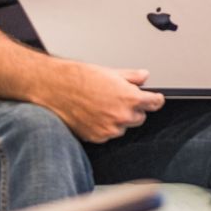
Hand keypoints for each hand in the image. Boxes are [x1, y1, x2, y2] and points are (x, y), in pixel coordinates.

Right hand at [35, 62, 165, 143]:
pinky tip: (94, 114)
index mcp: (130, 98)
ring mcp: (109, 129)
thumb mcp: (112, 72)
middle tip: (120, 98)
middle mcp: (122, 116)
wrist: (55, 88)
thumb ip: (132, 77)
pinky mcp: (96, 137)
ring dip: (119, 119)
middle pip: (140, 117)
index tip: (155, 99)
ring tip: (102, 105)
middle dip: (134, 108)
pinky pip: (108, 134)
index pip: (155, 103)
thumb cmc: (80, 78)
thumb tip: (144, 76)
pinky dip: (104, 126)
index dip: (155, 99)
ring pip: (123, 127)